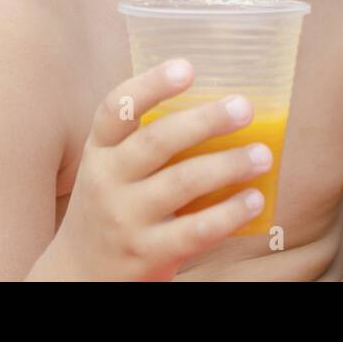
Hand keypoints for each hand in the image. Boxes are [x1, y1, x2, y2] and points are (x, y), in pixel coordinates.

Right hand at [44, 60, 271, 281]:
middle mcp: (107, 180)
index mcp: (101, 149)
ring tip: (263, 155)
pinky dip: (229, 213)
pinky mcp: (146, 253)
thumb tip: (224, 106)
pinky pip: (196, 230)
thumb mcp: (113, 168)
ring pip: (182, 183)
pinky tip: (254, 199)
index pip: (116, 109)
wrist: (79, 275)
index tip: (188, 67)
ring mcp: (125, 218)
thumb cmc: (114, 205)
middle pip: (156, 141)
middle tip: (244, 108)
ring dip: (228, 165)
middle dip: (205, 121)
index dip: (151, 85)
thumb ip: (150, 140)